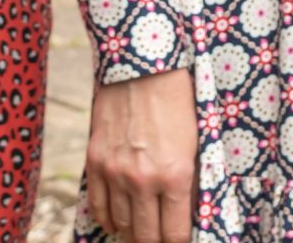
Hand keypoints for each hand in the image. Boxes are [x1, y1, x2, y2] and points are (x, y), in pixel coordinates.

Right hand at [83, 69, 197, 241]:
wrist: (143, 68)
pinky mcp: (95, 162)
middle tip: (160, 240)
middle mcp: (142, 179)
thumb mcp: (196, 141)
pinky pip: (98, 206)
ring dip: (132, 233)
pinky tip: (117, 222)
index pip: (174, 232)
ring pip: (121, 224)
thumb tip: (187, 211)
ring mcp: (115, 173)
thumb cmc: (178, 100)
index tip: (180, 241)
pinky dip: (107, 219)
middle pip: (145, 236)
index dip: (178, 242)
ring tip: (141, 232)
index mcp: (175, 174)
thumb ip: (190, 180)